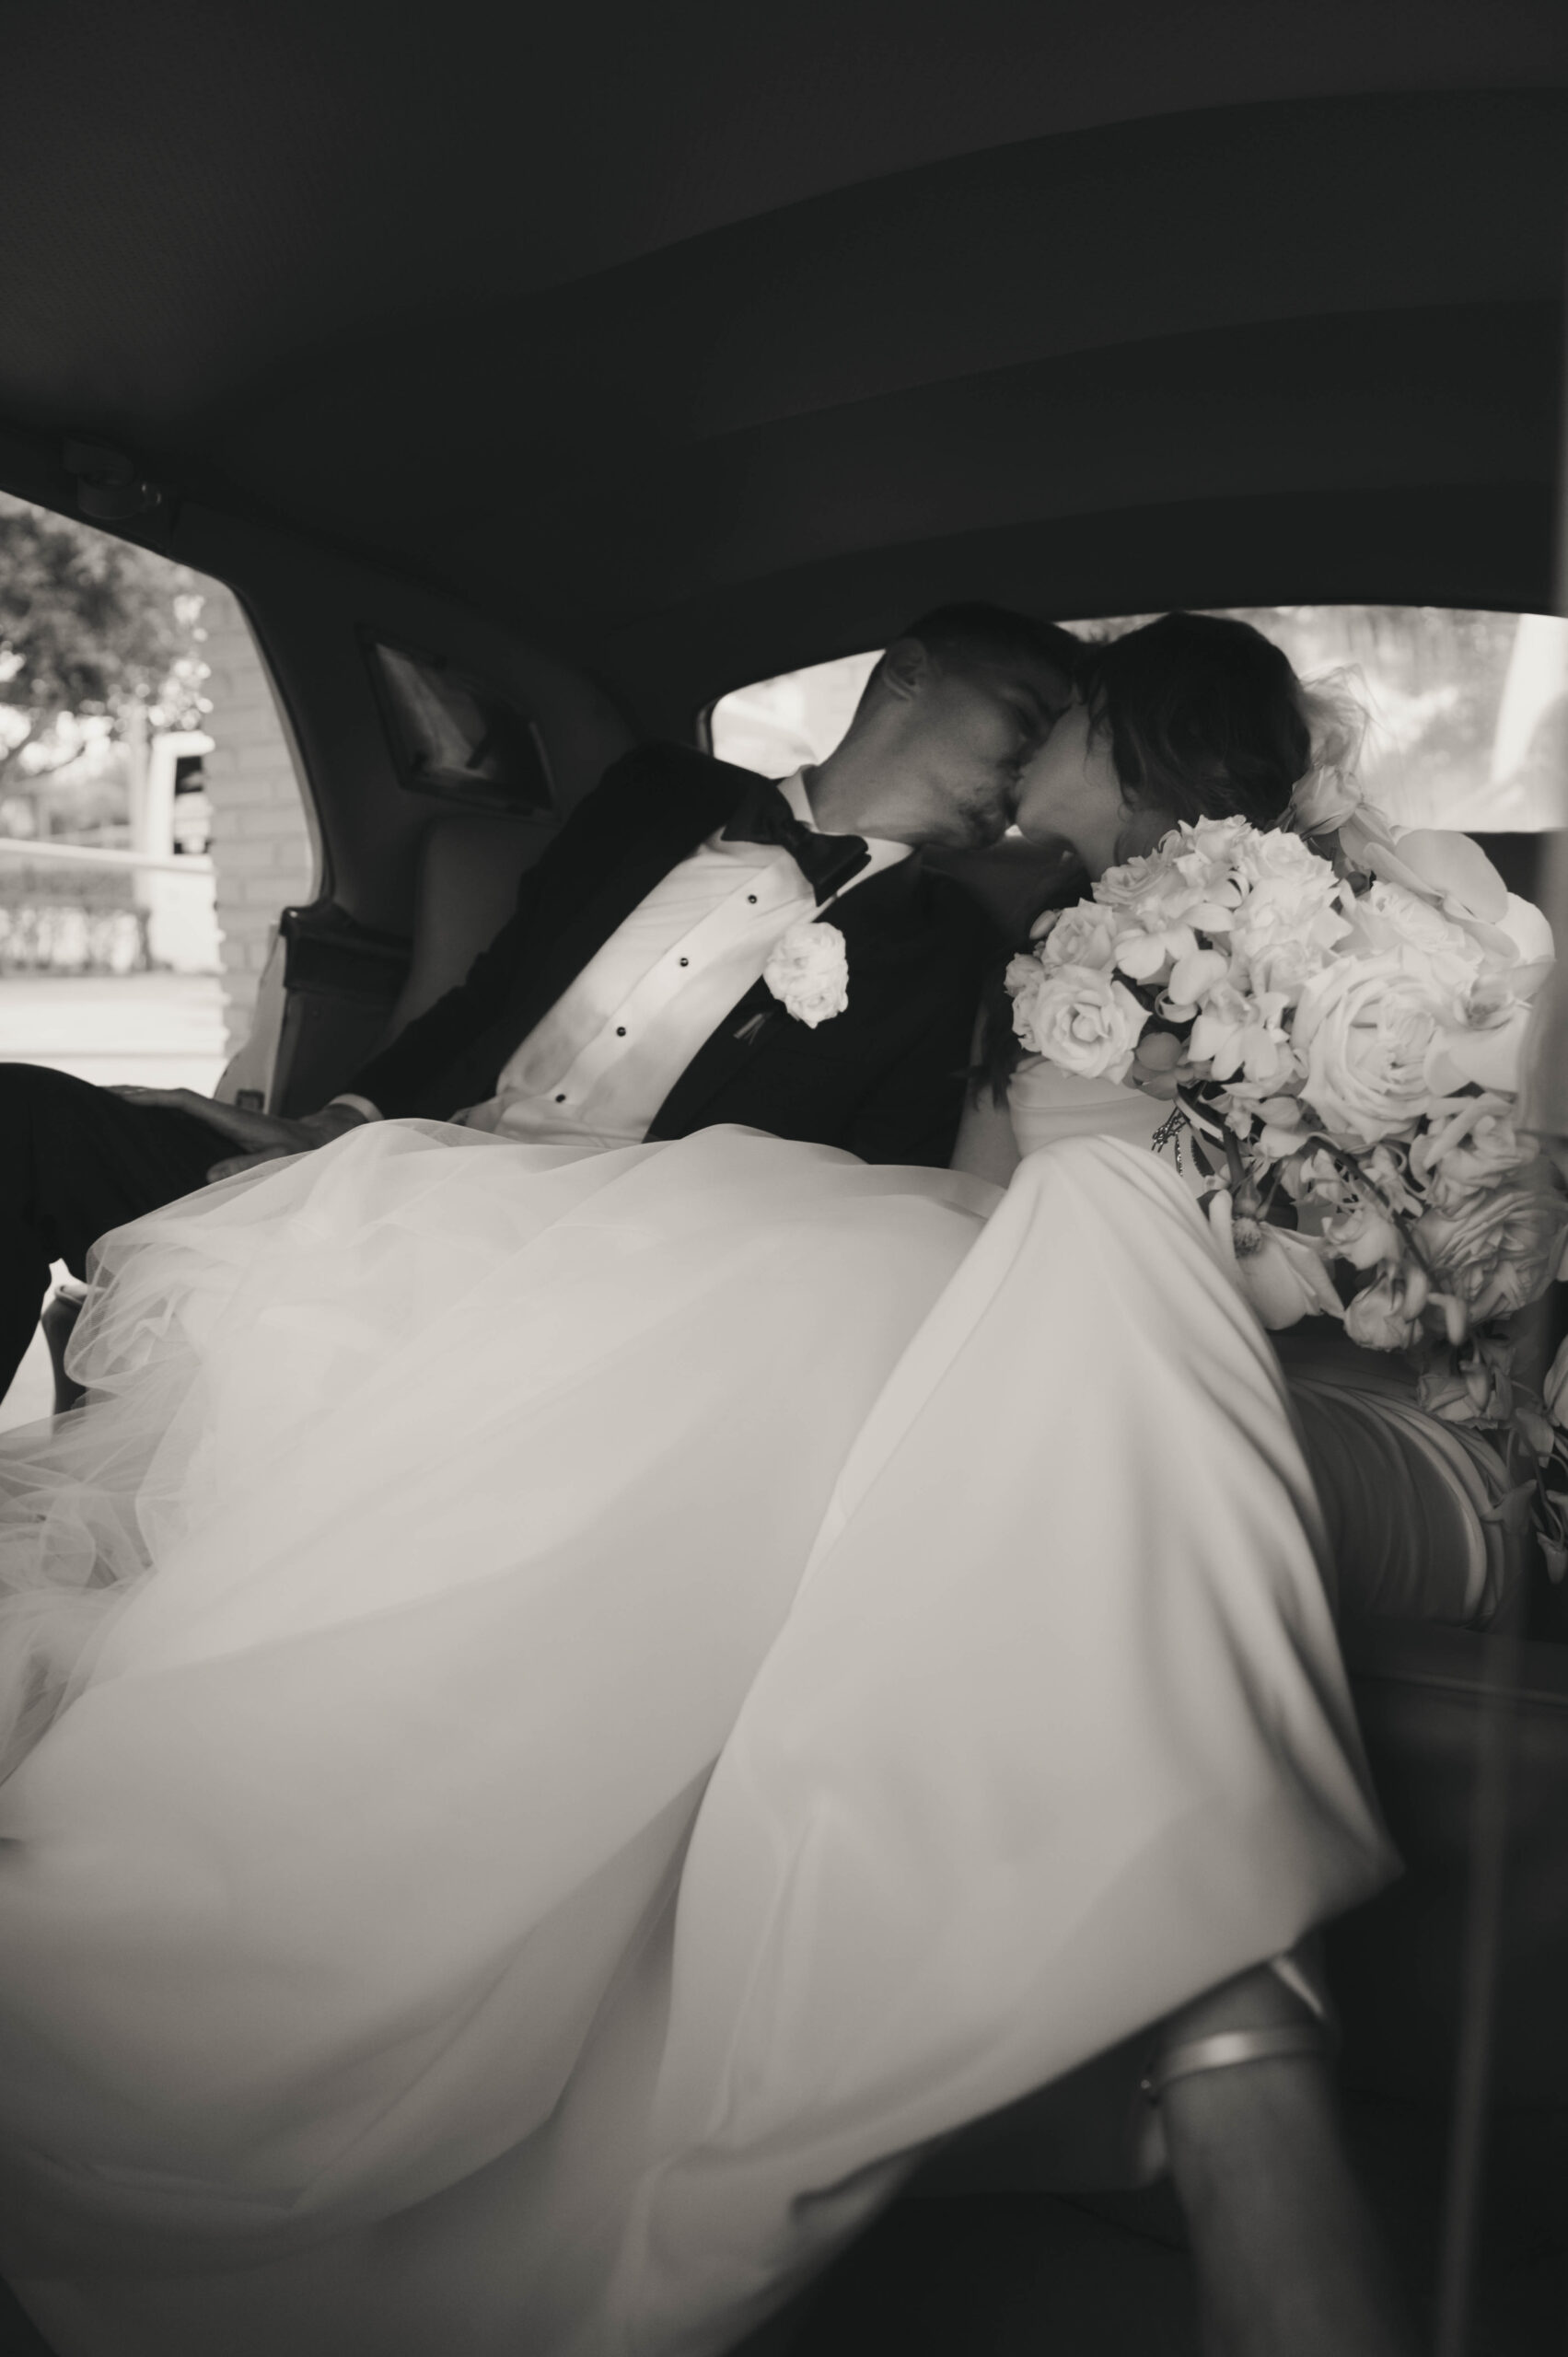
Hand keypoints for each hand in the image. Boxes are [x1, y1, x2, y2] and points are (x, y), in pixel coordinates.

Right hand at [106, 1089, 370, 1181]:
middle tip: (97, 1092)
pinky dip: (160, 1115)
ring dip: (144, 1102)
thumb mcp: (279, 1162)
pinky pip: (183, 1118)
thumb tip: (209, 1176)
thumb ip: (248, 1168)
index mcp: (230, 1119)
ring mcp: (219, 1120)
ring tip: (107, 1102)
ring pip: (174, 1106)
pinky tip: (142, 1123)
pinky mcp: (221, 1130)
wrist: (321, 1142)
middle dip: (137, 1093)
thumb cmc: (303, 1153)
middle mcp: (220, 1115)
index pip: (184, 1101)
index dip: (154, 1098)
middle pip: (171, 1098)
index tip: (123, 1097)